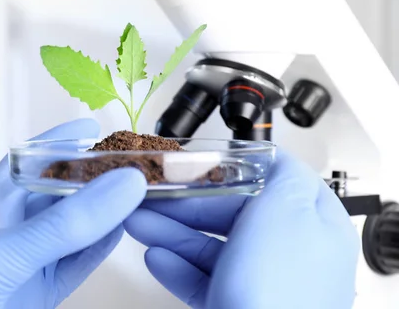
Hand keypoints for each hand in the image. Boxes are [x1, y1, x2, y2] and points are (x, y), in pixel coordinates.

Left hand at [0, 119, 146, 308]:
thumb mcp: (7, 251)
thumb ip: (65, 222)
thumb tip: (126, 183)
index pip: (34, 159)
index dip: (63, 141)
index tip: (97, 127)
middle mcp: (19, 224)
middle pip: (66, 191)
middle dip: (99, 177)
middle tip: (138, 163)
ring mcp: (34, 257)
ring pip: (80, 226)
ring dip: (109, 212)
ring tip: (144, 194)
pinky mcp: (45, 288)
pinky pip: (82, 261)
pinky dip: (104, 247)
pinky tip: (124, 232)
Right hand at [124, 151, 358, 308]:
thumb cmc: (280, 291)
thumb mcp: (286, 209)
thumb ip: (283, 173)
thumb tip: (275, 153)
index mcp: (311, 225)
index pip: (272, 183)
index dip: (234, 169)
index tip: (198, 164)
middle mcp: (289, 254)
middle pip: (233, 214)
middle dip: (188, 203)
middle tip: (152, 195)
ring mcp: (262, 284)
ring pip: (212, 246)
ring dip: (172, 232)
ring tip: (136, 222)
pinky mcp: (236, 307)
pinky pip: (203, 280)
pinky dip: (177, 267)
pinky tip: (155, 258)